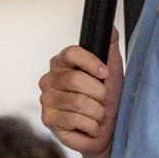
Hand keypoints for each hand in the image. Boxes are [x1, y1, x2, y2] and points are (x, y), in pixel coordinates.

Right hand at [38, 28, 122, 157]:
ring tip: (98, 116)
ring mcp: (46, 99)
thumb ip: (109, 45)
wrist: (108, 130)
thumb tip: (110, 27)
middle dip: (99, 94)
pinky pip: (75, 119)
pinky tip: (90, 127)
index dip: (91, 63)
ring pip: (78, 102)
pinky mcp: (49, 119)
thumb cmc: (108, 99)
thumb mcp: (112, 69)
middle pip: (76, 79)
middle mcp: (49, 79)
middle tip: (104, 101)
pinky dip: (91, 126)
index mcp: (62, 63)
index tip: (105, 74)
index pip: (71, 53)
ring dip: (97, 112)